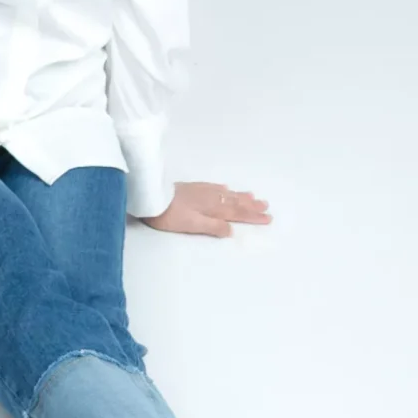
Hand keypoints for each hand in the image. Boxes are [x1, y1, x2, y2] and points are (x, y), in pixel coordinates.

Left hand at [141, 180, 270, 238]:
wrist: (150, 197)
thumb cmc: (169, 215)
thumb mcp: (192, 225)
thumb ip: (213, 227)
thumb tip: (232, 230)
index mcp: (213, 209)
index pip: (237, 214)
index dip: (252, 216)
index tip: (267, 218)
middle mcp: (210, 198)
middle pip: (235, 202)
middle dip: (251, 205)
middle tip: (266, 206)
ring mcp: (201, 191)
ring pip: (226, 194)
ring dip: (241, 196)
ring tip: (253, 197)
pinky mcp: (192, 188)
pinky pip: (214, 187)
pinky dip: (223, 189)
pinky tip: (226, 188)